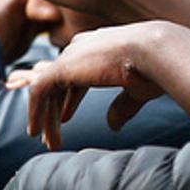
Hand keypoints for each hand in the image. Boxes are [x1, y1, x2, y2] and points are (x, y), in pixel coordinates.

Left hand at [5, 21, 189, 147]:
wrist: (154, 52)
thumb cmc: (154, 68)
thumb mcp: (136, 90)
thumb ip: (122, 106)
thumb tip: (112, 126)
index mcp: (100, 47)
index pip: (76, 73)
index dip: (70, 98)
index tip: (66, 118)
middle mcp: (83, 47)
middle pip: (59, 82)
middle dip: (54, 110)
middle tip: (52, 137)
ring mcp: (71, 55)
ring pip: (47, 89)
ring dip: (46, 117)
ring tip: (49, 142)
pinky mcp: (62, 67)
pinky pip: (39, 91)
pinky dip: (35, 111)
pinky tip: (37, 130)